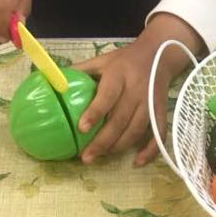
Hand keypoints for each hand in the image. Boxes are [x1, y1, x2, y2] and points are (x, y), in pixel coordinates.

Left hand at [75, 14, 202, 166]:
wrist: (158, 54)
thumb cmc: (124, 60)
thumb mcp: (102, 60)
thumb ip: (80, 71)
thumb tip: (54, 82)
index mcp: (119, 75)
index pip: (107, 96)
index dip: (95, 113)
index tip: (81, 128)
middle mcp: (136, 90)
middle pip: (120, 119)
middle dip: (103, 141)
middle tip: (86, 157)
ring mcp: (151, 102)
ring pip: (136, 129)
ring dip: (119, 147)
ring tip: (102, 157)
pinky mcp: (161, 110)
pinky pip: (159, 133)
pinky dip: (150, 149)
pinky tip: (138, 162)